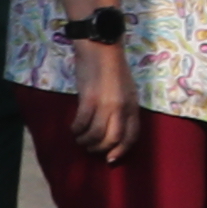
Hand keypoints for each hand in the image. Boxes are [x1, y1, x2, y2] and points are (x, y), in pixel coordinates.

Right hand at [71, 38, 139, 161]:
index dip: (121, 150)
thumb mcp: (126, 90)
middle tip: (90, 148)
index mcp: (133, 105)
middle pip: (113, 139)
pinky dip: (76, 130)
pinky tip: (73, 128)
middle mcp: (122, 107)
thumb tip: (113, 128)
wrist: (101, 48)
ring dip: (86, 141)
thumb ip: (122, 108)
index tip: (111, 159)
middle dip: (100, 149)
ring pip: (96, 135)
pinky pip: (82, 123)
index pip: (132, 136)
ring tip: (80, 139)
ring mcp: (106, 104)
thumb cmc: (112, 68)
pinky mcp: (89, 99)